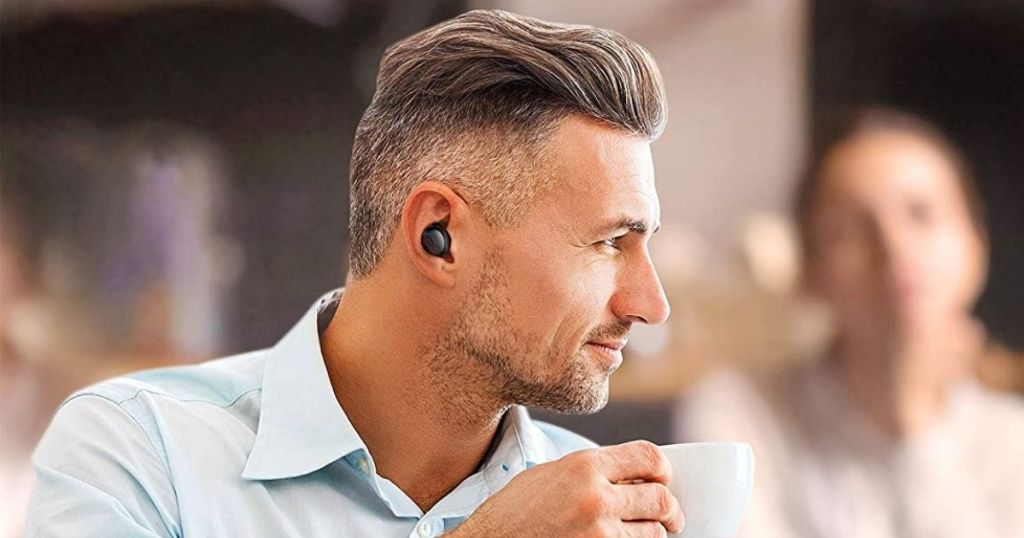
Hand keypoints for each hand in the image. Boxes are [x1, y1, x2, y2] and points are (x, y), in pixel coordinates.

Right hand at [449, 440, 684, 536]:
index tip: (664, 480)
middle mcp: (596, 497)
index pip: (649, 457)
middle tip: (671, 517)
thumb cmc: (513, 512)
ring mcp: (598, 534)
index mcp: (584, 466)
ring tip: (637, 532)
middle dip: (671, 510)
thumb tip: (632, 477)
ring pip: (652, 533)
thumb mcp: (549, 475)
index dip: (663, 469)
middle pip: (661, 499)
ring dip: (651, 533)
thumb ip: (591, 471)